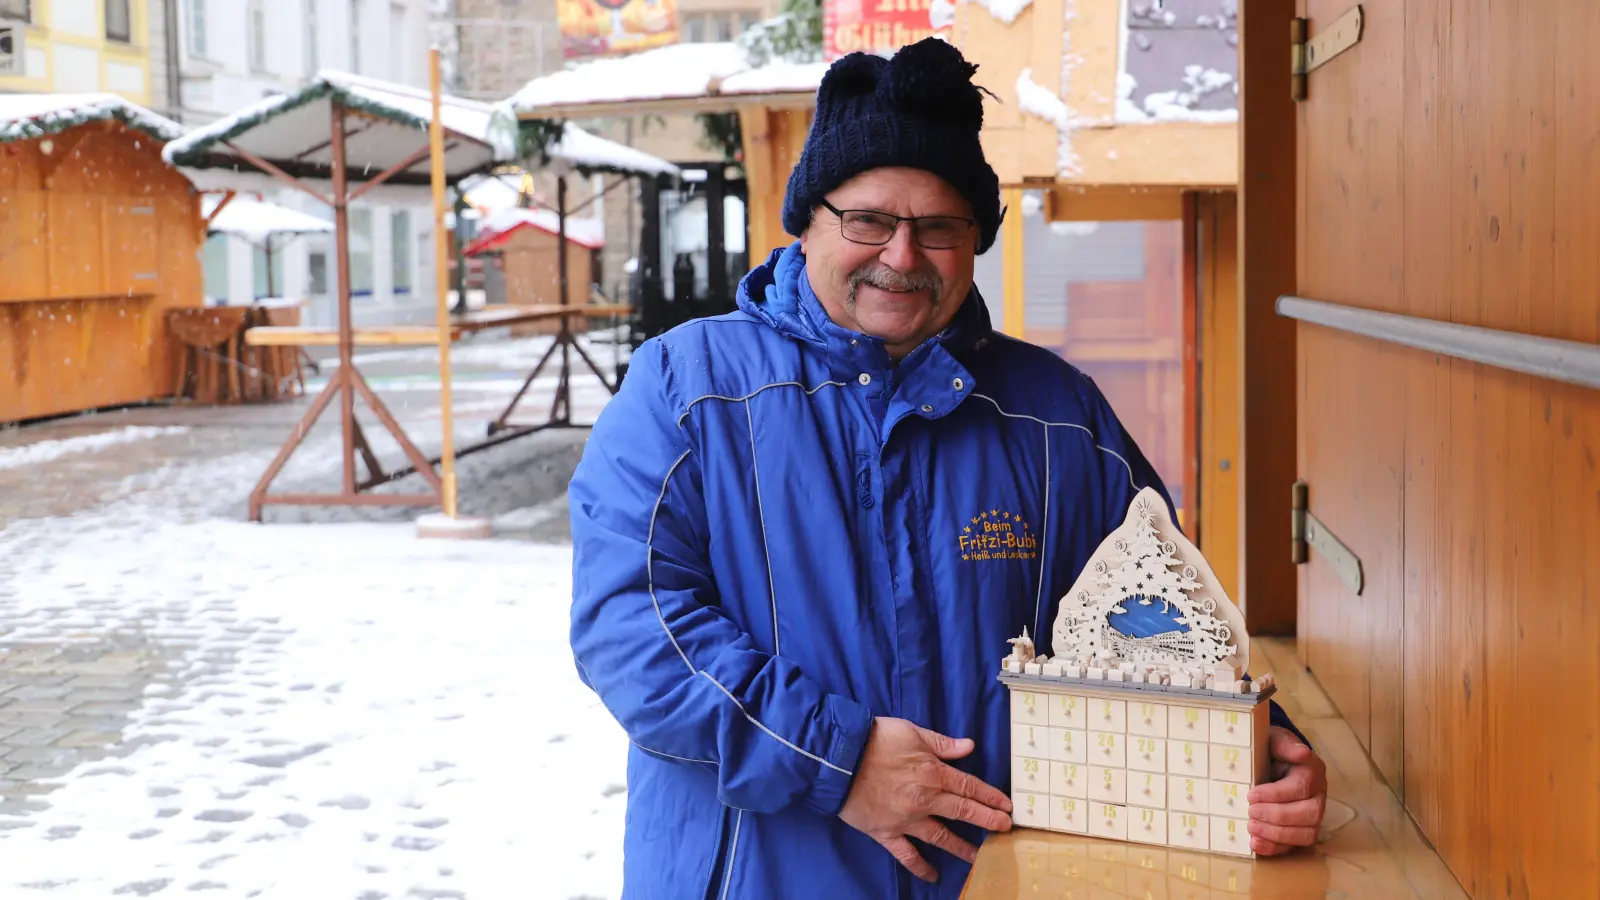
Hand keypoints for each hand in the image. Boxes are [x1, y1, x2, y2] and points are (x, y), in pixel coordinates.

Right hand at [839, 717, 1012, 881]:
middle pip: (963, 811)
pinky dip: (920, 866)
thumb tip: (969, 746)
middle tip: (1005, 830)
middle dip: (987, 821)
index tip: (1007, 806)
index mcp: (933, 772)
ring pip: (941, 836)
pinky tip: (932, 876)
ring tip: (978, 857)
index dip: (990, 796)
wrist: (838, 758)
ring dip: (961, 848)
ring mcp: (906, 819)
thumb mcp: (912, 732)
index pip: (969, 786)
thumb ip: (942, 743)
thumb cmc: (874, 740)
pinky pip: (907, 854)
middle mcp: (925, 799)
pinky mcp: (886, 832)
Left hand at [1246, 726, 1327, 854]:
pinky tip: (1255, 844)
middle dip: (1277, 816)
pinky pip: (1294, 846)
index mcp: (1312, 772)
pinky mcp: (1300, 830)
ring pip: (1305, 834)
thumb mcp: (1275, 740)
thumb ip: (1286, 745)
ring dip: (1277, 835)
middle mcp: (1317, 796)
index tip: (1251, 795)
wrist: (1270, 760)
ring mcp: (1312, 816)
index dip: (1275, 794)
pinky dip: (1274, 848)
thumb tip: (1303, 752)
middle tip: (1250, 812)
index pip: (1300, 788)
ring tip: (1251, 828)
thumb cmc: (1272, 749)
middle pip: (1308, 814)